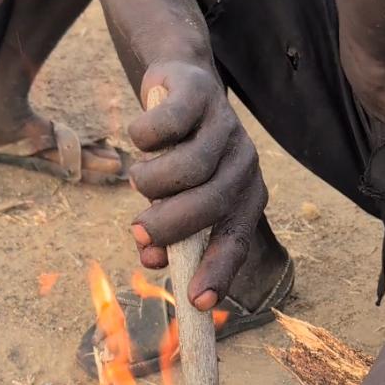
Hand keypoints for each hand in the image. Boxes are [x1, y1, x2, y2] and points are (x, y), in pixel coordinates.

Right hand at [129, 61, 266, 306]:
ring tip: (139, 182)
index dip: (218, 270)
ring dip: (152, 182)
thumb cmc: (179, 154)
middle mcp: (245, 164)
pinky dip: (142, 137)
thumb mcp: (178, 197)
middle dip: (171, 225)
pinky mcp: (201, 96)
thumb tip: (152, 262)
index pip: (237, 239)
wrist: (181, 83)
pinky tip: (139, 139)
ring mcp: (226, 128)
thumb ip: (169, 232)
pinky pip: (165, 125)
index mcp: (246, 195)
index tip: (196, 301)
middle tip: (140, 231)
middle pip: (212, 203)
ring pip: (188, 167)